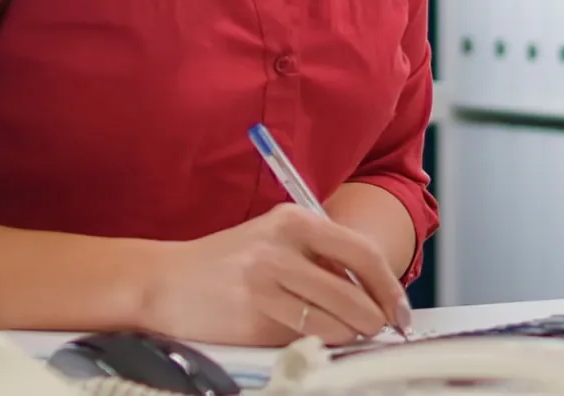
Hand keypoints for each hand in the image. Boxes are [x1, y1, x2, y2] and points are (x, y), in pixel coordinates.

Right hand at [140, 204, 411, 346]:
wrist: (164, 281)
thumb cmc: (226, 262)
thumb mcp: (274, 238)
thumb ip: (318, 256)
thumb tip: (369, 291)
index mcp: (294, 220)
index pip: (361, 251)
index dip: (388, 285)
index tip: (399, 307)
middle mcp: (282, 245)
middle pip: (351, 289)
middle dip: (374, 316)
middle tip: (381, 328)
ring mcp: (264, 280)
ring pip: (329, 319)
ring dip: (349, 334)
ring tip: (352, 336)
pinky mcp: (249, 316)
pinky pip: (297, 337)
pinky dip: (314, 344)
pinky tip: (316, 343)